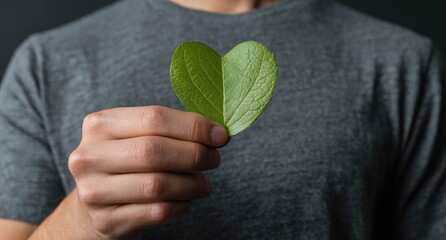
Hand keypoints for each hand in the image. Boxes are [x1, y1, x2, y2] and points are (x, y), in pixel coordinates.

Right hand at [33, 106, 227, 239]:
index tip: (221, 135)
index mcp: (100, 125)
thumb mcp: (138, 137)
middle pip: (154, 151)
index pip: (154, 118)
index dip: (193, 126)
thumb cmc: (126, 163)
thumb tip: (218, 133)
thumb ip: (172, 129)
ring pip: (157, 185)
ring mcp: (94, 191)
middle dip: (195, 155)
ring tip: (204, 184)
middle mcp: (89, 156)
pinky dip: (181, 205)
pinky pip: (158, 212)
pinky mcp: (107, 221)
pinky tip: (186, 199)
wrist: (93, 207)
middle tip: (214, 160)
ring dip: (192, 184)